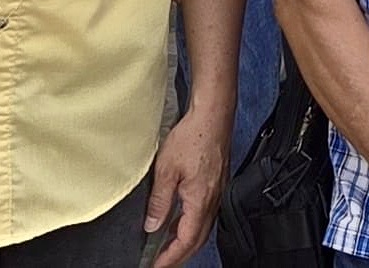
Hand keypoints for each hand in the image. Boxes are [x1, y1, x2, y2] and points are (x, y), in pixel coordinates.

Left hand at [141, 104, 221, 267]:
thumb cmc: (194, 136)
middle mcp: (212, 201)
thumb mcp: (166, 169)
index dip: (170, 257)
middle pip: (197, 240)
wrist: (213, 115)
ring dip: (185, 241)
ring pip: (202, 229)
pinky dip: (191, 225)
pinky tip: (180, 221)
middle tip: (161, 262)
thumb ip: (159, 200)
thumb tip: (151, 224)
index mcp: (200, 201)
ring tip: (167, 246)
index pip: (186, 241)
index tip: (156, 265)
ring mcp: (217, 193)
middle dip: (179, 255)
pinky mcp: (217, 184)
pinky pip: (205, 214)